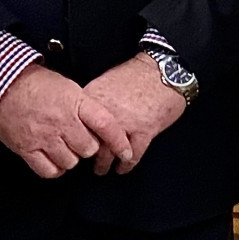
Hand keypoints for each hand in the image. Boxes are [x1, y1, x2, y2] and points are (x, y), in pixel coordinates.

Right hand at [0, 64, 131, 178]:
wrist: (1, 83)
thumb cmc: (36, 83)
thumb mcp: (67, 86)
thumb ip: (85, 107)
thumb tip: (101, 128)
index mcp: (75, 102)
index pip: (106, 125)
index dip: (119, 142)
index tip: (126, 152)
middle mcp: (61, 121)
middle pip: (88, 149)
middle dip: (86, 147)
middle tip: (78, 138)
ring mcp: (43, 136)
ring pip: (70, 162)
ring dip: (70, 157)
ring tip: (62, 145)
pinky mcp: (26, 148)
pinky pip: (49, 171)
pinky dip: (54, 168)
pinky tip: (53, 157)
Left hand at [82, 56, 185, 174]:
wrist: (165, 70)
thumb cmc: (138, 73)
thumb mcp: (107, 80)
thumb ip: (94, 99)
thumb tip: (84, 113)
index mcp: (95, 98)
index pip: (76, 124)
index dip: (74, 136)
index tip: (73, 143)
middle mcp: (107, 113)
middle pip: (90, 141)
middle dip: (86, 155)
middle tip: (84, 161)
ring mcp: (126, 123)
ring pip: (108, 153)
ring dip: (103, 164)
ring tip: (101, 169)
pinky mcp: (144, 131)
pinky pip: (132, 155)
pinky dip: (126, 164)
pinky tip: (123, 167)